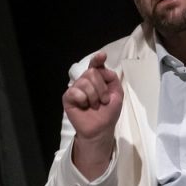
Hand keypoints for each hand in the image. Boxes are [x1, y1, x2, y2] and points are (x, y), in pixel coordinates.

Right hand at [63, 52, 123, 179]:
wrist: (101, 129)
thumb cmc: (109, 112)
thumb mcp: (117, 94)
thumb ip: (112, 79)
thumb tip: (102, 68)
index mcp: (97, 80)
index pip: (95, 65)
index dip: (97, 59)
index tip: (102, 56)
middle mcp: (85, 81)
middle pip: (91, 72)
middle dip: (101, 88)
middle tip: (103, 101)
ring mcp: (76, 89)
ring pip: (84, 82)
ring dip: (94, 96)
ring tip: (95, 105)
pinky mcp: (68, 97)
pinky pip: (75, 91)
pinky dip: (83, 99)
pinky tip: (84, 106)